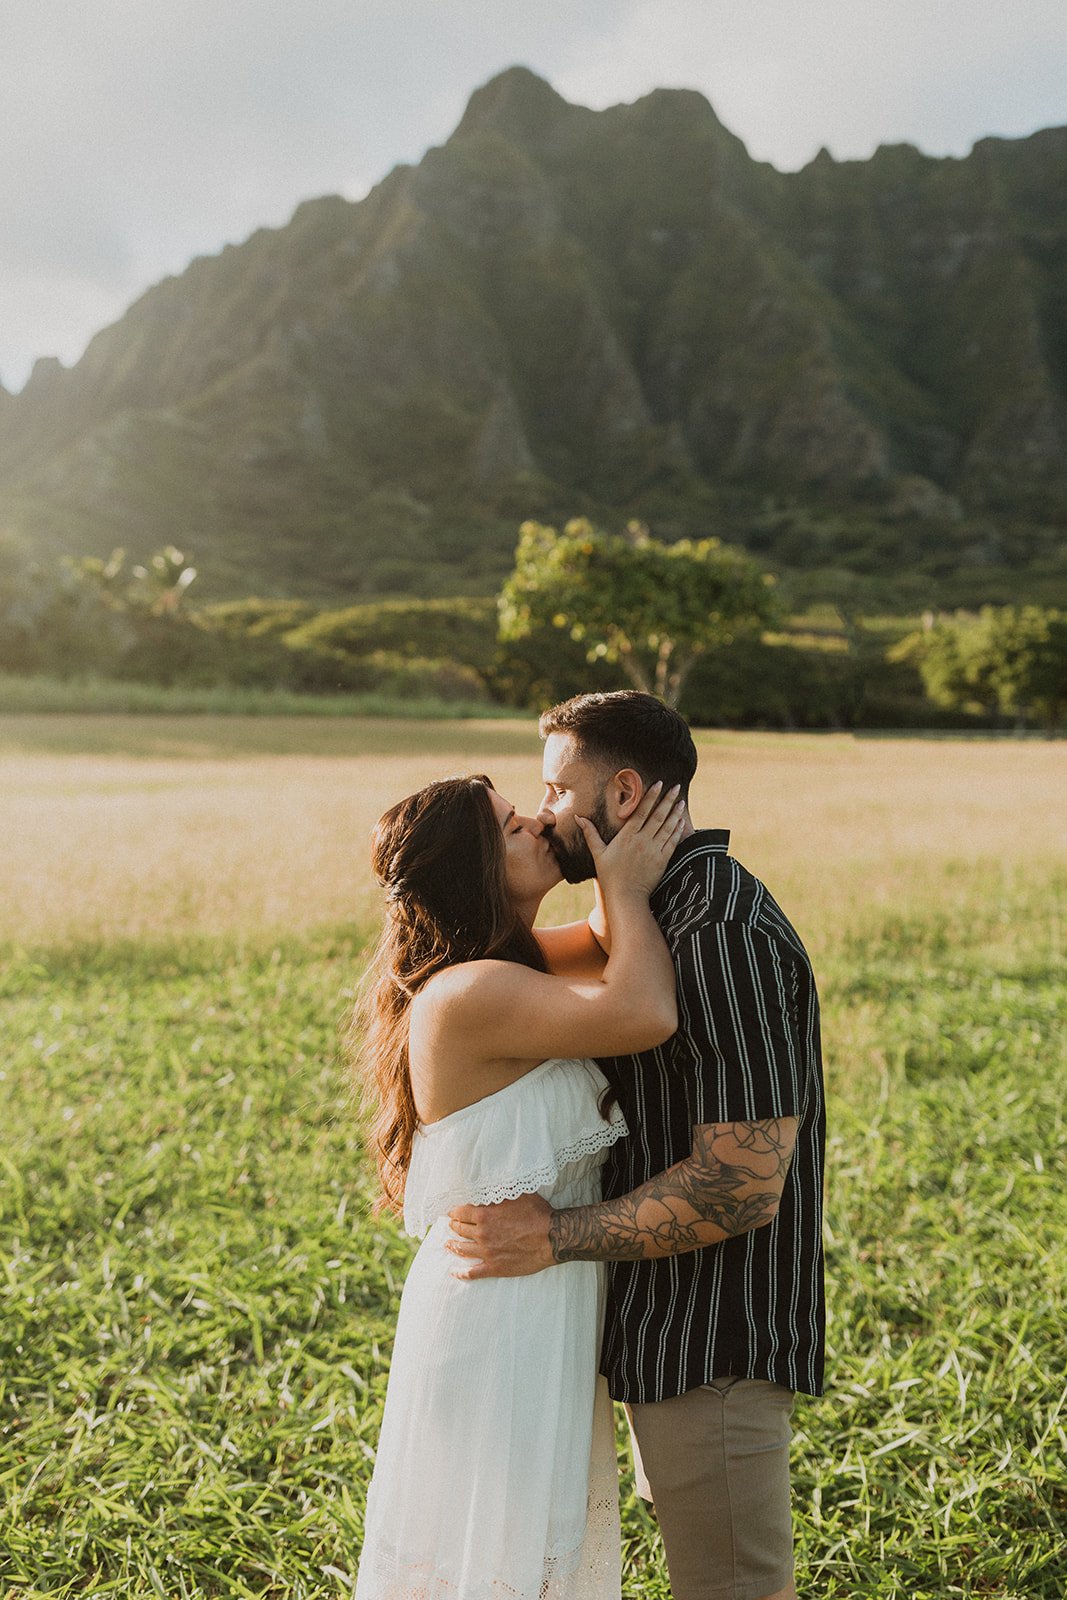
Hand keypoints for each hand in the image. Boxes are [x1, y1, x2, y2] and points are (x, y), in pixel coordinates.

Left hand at [446, 1193, 554, 1278]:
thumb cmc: (537, 1214)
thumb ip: (501, 1191)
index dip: (454, 1212)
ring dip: (453, 1246)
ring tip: (447, 1244)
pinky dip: (461, 1273)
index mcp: (485, 1216)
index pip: (461, 1213)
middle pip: (460, 1230)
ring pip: (462, 1250)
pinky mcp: (495, 1268)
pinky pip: (473, 1273)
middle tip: (450, 1225)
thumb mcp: (518, 1194)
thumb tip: (491, 1184)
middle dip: (453, 1226)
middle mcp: (482, 1234)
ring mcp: (487, 1253)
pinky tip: (454, 1272)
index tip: (452, 1212)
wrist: (552, 1238)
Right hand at [580, 780, 685, 899]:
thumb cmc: (609, 875)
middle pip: (658, 815)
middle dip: (668, 799)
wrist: (625, 896)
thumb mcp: (597, 853)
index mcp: (627, 836)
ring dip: (675, 812)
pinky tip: (682, 821)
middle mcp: (643, 840)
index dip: (651, 796)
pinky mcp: (662, 860)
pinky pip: (673, 841)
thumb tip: (578, 817)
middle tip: (676, 787)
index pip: (641, 811)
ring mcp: (654, 850)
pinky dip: (678, 830)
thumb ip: (590, 833)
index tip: (659, 784)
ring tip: (680, 800)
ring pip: (668, 827)